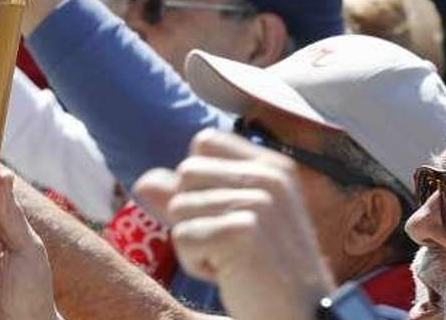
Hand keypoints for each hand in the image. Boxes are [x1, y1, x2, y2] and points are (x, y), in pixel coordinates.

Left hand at [131, 130, 335, 319]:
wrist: (301, 316)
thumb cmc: (265, 270)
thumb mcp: (230, 221)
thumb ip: (191, 194)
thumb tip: (144, 181)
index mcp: (273, 167)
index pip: (205, 142)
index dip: (198, 180)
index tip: (223, 213)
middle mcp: (269, 178)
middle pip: (186, 172)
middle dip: (194, 213)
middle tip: (230, 244)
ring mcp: (258, 202)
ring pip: (179, 206)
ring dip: (195, 242)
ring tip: (233, 260)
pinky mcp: (242, 231)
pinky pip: (182, 237)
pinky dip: (196, 263)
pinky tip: (231, 274)